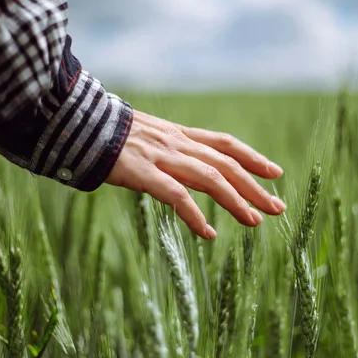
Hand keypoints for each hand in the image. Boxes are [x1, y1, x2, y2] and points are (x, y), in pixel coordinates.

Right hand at [106, 110, 286, 238]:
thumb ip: (172, 150)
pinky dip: (195, 215)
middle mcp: (177, 143)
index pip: (225, 144)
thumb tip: (190, 168)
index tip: (275, 172)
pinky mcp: (143, 172)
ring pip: (209, 178)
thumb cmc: (112, 135)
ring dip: (235, 200)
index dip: (252, 158)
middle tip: (277, 207)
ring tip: (255, 221)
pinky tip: (208, 232)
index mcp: (179, 135)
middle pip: (225, 164)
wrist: (80, 125)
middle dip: (254, 186)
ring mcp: (161, 157)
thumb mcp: (150, 136)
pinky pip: (176, 195)